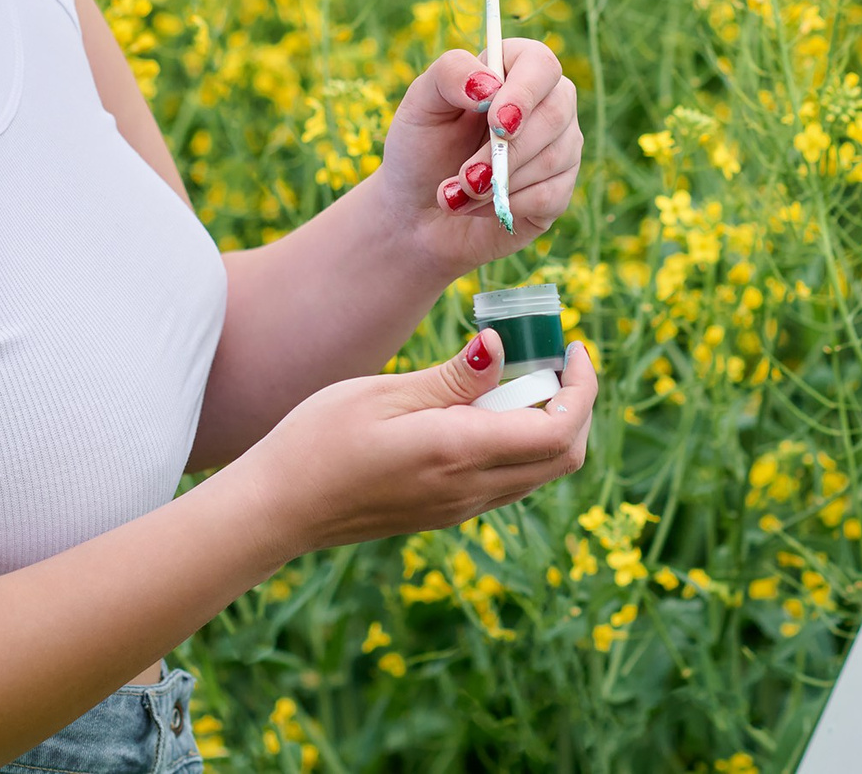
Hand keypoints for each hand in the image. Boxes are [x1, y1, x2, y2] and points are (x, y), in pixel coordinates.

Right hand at [234, 328, 598, 551]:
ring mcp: (458, 509)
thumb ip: (452, 378)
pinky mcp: (444, 514)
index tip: (572, 348)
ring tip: (519, 376)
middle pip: (563, 457)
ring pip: (539, 473)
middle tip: (552, 358)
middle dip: (575, 405)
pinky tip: (486, 410)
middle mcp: (469, 490)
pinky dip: (520, 444)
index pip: (559, 432)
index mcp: (458, 454)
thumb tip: (502, 347)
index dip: (583, 390)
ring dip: (550, 425)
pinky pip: (508, 482)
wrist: (278, 507)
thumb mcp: (383, 394)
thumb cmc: (317, 441)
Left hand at [372, 38, 581, 270]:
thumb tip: (490, 85)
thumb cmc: (420, 147)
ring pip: (553, 158)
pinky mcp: (558, 190)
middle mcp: (546, 103)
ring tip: (458, 192)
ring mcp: (559, 147)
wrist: (418, 210)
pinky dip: (506, 205)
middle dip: (506, 151)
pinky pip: (549, 196)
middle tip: (466, 175)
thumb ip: (450, 74)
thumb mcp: (420, 103)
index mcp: (515, 69)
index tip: (495, 123)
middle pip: (555, 113)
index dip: (523, 93)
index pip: (541, 64)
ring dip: (498, 182)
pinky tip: (479, 206)